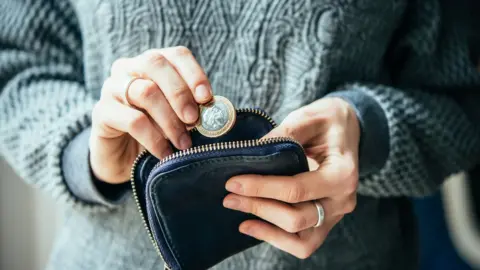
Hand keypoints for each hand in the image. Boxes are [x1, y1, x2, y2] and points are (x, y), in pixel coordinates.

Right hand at [90, 47, 211, 183]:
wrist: (122, 159)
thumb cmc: (156, 132)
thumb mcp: (177, 117)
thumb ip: (193, 109)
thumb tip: (215, 111)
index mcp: (153, 64)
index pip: (176, 55)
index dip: (194, 74)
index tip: (207, 98)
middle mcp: (129, 68)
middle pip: (156, 64)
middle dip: (180, 93)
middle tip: (194, 120)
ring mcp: (112, 87)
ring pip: (145, 92)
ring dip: (170, 120)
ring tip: (183, 143)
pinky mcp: (101, 112)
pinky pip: (132, 121)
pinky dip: (154, 139)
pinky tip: (165, 153)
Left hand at [223, 97, 359, 258]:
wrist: (347, 128)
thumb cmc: (328, 121)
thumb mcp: (308, 118)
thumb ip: (284, 134)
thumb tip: (251, 153)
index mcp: (342, 174)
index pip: (297, 190)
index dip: (261, 188)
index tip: (233, 182)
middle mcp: (342, 200)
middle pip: (296, 219)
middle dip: (258, 208)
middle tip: (229, 196)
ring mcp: (335, 215)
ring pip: (300, 240)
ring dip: (265, 228)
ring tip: (238, 212)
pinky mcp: (325, 222)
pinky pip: (302, 243)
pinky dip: (276, 238)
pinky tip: (252, 225)